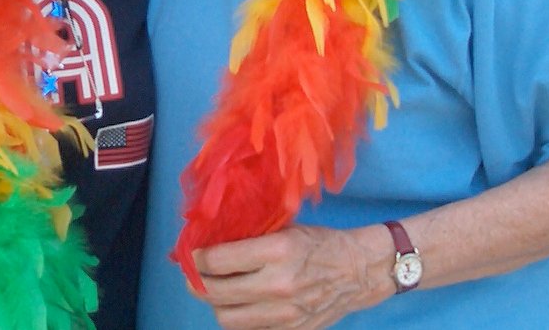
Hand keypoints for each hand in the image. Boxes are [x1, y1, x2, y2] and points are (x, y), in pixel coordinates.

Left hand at [192, 223, 388, 329]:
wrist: (357, 271)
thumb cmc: (319, 242)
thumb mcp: (285, 228)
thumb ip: (251, 237)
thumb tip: (213, 240)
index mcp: (277, 251)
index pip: (219, 261)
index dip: (196, 259)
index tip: (190, 254)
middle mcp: (278, 284)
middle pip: (217, 292)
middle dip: (196, 283)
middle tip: (191, 274)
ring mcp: (284, 313)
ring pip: (228, 318)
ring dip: (213, 303)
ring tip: (210, 290)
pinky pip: (249, 329)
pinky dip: (236, 317)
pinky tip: (235, 303)